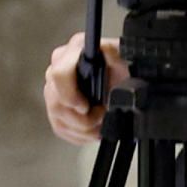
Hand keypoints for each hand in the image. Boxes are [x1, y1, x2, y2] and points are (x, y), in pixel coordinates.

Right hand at [43, 31, 125, 145]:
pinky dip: (81, 135)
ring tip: (101, 123)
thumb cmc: (128, 69)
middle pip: (56, 102)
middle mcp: (60, 67)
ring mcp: (56, 87)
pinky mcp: (58, 107)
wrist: (131, 82)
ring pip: (58, 117)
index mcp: (75, 51)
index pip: (58, 75)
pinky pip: (61, 128)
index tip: (86, 107)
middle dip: (83, 118)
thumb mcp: (127, 60)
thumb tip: (106, 51)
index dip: (70, 95)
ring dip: (84, 128)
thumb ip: (115, 54)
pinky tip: (94, 129)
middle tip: (102, 116)